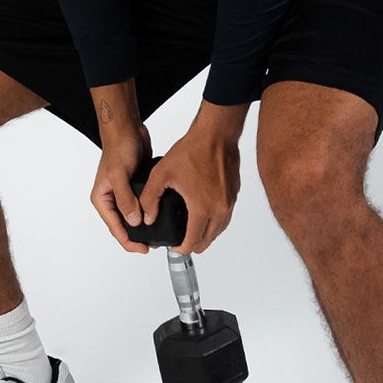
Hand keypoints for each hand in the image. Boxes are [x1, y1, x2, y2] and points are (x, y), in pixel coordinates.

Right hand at [90, 122, 154, 253]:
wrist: (128, 130)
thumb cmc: (118, 147)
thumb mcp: (120, 175)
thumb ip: (125, 199)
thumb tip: (134, 221)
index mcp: (101, 199)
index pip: (114, 227)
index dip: (128, 241)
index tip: (143, 249)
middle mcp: (112, 198)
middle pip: (124, 225)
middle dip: (137, 236)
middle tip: (153, 244)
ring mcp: (124, 193)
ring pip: (134, 217)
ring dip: (144, 225)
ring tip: (158, 233)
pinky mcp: (136, 187)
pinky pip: (142, 205)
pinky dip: (149, 211)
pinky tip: (160, 215)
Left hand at [139, 129, 240, 254]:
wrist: (216, 134)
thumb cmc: (193, 150)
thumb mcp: (162, 173)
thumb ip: (150, 198)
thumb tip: (147, 217)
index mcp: (202, 208)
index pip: (192, 242)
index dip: (180, 248)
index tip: (173, 246)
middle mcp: (220, 209)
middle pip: (207, 241)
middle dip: (192, 243)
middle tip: (180, 238)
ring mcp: (229, 203)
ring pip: (218, 231)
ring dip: (205, 233)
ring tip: (190, 227)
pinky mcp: (234, 195)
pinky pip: (225, 217)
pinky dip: (215, 220)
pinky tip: (203, 212)